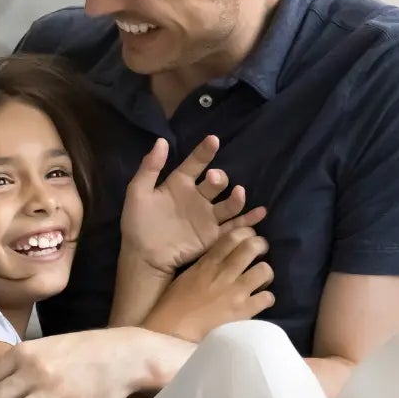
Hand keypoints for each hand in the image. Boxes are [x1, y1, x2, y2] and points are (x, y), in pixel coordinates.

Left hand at [120, 136, 266, 275]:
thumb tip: (161, 140)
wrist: (142, 257)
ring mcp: (207, 217)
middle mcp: (197, 197)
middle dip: (219, 178)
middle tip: (214, 179)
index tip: (213, 140)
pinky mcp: (213, 235)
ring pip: (229, 203)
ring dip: (237, 198)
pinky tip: (261, 212)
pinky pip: (234, 226)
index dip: (204, 151)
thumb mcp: (138, 192)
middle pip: (217, 182)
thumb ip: (149, 168)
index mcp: (179, 183)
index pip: (196, 163)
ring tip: (239, 193)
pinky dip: (249, 220)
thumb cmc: (137, 224)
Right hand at [141, 228, 275, 341]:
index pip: (233, 237)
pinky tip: (259, 301)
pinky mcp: (244, 310)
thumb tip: (222, 259)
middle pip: (253, 247)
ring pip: (265, 270)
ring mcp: (237, 291)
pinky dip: (266, 298)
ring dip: (265, 274)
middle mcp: (225, 272)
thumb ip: (206, 265)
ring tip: (260, 281)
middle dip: (260, 247)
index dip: (246, 234)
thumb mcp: (188, 275)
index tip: (248, 239)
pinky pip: (267, 297)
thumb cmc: (175, 304)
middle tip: (260, 254)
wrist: (174, 330)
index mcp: (209, 262)